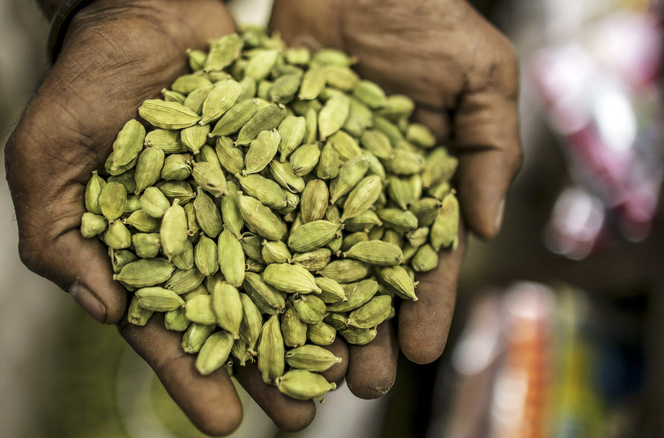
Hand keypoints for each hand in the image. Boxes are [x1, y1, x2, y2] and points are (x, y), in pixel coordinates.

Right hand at [5, 0, 317, 434]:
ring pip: (287, 273)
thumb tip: (102, 308)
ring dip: (316, 322)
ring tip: (349, 369)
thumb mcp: (46, 158)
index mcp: (146, 249)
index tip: (224, 422)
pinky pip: (315, 208)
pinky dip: (341, 243)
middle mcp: (204, 233)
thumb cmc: (84, 84)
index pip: (168, 325)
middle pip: (241, 313)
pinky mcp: (284, 162)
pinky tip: (370, 283)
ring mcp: (248, 200)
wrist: (142, 12)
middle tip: (302, 415)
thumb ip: (57, 235)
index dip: (192, 375)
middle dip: (269, 366)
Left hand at [270, 0, 521, 392]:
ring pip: (303, 251)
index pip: (422, 254)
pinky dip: (248, 246)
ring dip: (301, 308)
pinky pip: (255, 202)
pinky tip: (241, 294)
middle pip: (359, 269)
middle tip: (354, 383)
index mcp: (415, 182)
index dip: (422, 302)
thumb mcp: (480, 74)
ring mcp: (307, 174)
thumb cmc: (426, 16)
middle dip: (359, 327)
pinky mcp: (262, 151)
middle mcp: (359, 190)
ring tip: (297, 361)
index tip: (418, 350)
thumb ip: (490, 147)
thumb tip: (487, 227)